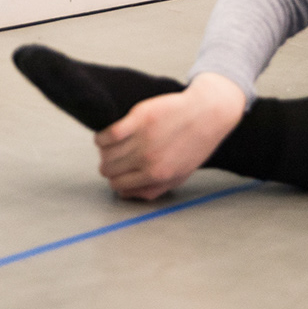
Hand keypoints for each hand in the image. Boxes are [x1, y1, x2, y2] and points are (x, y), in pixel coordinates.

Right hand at [95, 73, 244, 199]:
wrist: (206, 114)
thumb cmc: (193, 145)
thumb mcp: (178, 176)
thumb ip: (152, 189)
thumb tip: (125, 194)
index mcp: (156, 176)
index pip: (118, 185)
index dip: (114, 179)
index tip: (116, 172)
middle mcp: (147, 159)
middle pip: (108, 169)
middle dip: (107, 165)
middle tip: (113, 157)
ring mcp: (142, 139)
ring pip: (105, 153)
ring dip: (103, 151)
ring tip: (109, 145)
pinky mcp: (139, 118)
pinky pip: (108, 133)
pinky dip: (101, 137)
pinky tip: (105, 135)